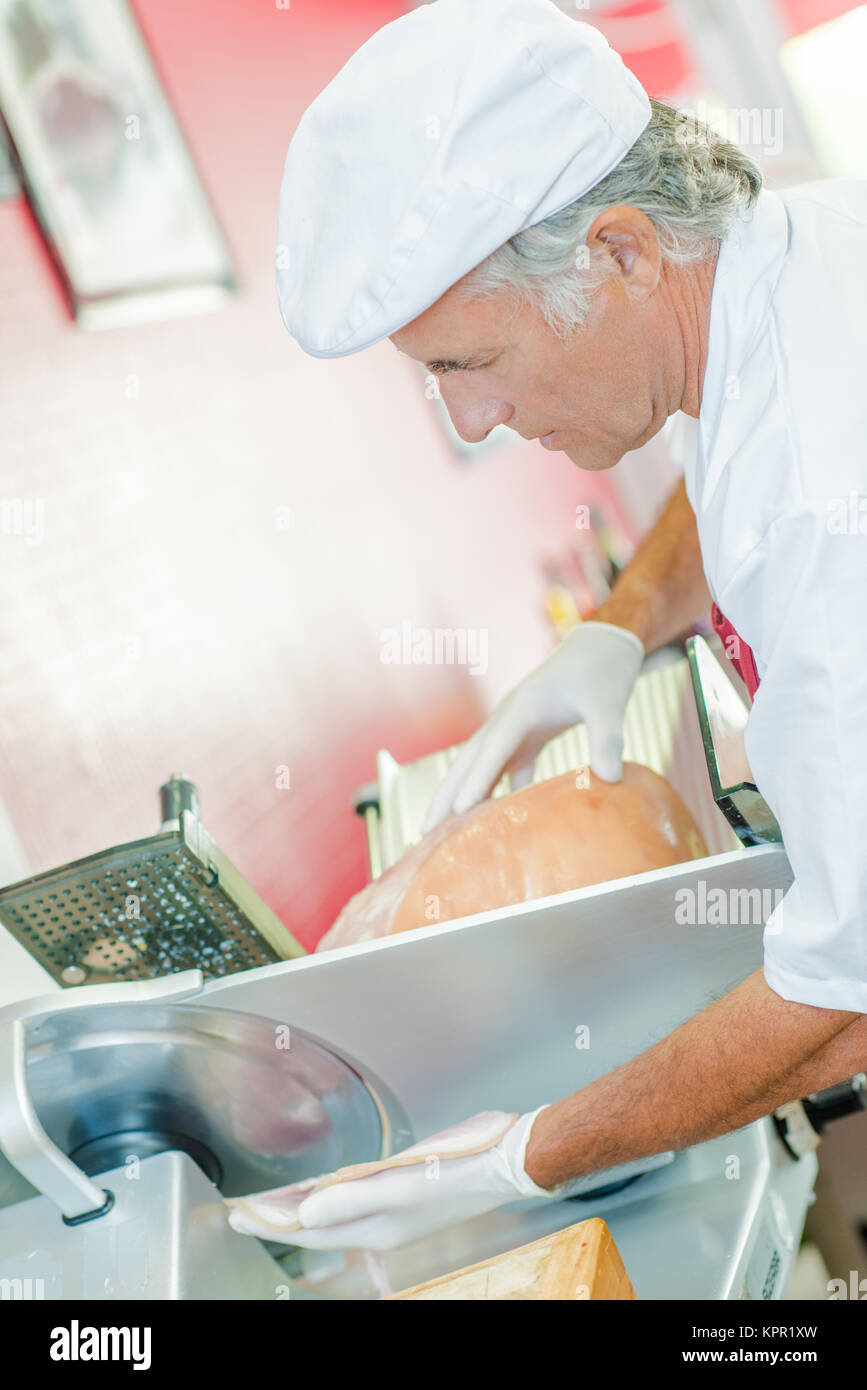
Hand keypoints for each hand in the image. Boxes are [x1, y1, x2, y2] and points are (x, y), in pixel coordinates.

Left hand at [227, 1108, 557, 1250]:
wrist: (504, 1161)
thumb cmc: (459, 1173)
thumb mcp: (398, 1185)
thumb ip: (349, 1197)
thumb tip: (303, 1212)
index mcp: (374, 1227)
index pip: (307, 1230)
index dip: (269, 1223)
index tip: (236, 1216)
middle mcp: (379, 1223)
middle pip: (313, 1226)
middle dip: (276, 1220)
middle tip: (240, 1214)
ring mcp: (391, 1208)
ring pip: (330, 1214)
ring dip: (297, 1210)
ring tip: (268, 1205)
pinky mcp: (401, 1189)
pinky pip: (350, 1199)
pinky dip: (325, 1197)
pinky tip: (319, 1190)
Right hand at [422, 621, 643, 830]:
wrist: (602, 646)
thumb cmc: (603, 671)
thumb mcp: (610, 704)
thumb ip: (608, 739)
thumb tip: (611, 778)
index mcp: (523, 707)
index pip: (494, 747)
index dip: (476, 779)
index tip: (460, 809)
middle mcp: (509, 718)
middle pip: (469, 760)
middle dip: (446, 794)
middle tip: (424, 831)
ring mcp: (514, 727)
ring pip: (480, 766)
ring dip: (461, 796)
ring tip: (442, 832)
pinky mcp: (527, 735)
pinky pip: (504, 768)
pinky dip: (494, 792)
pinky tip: (491, 821)